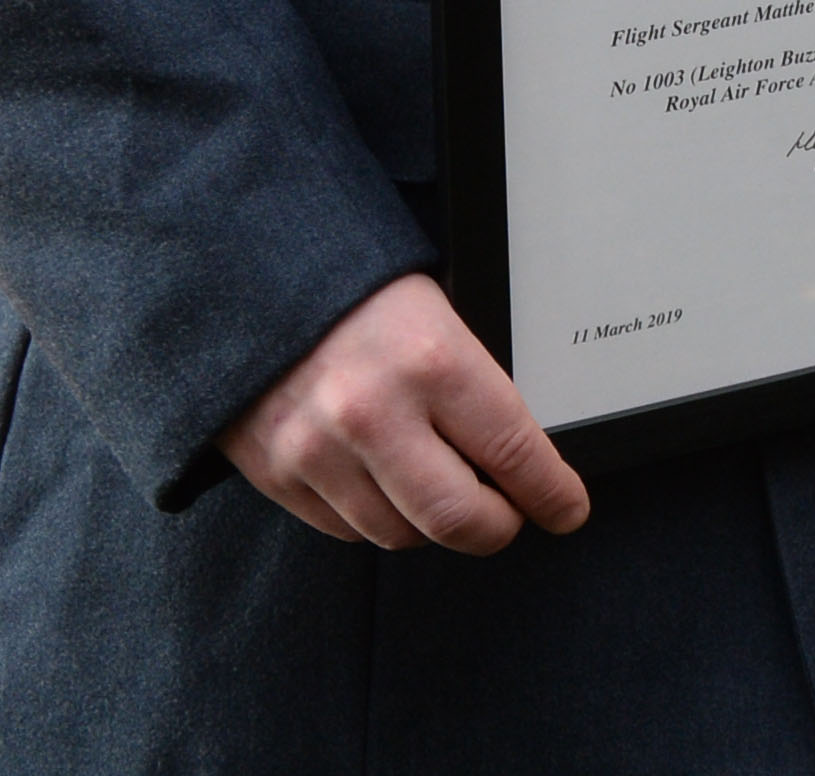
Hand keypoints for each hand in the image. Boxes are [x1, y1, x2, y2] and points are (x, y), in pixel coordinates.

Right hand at [218, 271, 589, 554]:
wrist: (247, 281)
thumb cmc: (358, 292)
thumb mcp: (438, 313)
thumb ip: (476, 386)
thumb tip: (524, 455)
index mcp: (431, 360)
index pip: (515, 453)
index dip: (551, 494)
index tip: (567, 509)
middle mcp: (373, 413)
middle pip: (459, 519)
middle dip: (498, 527)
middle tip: (511, 515)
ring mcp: (318, 451)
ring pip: (401, 534)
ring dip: (433, 525)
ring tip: (444, 489)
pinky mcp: (277, 475)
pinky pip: (347, 530)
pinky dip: (378, 518)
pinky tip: (387, 483)